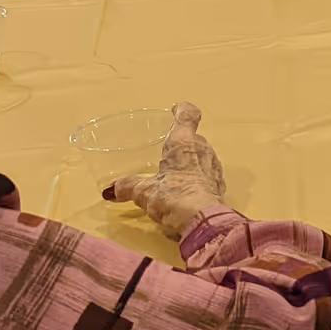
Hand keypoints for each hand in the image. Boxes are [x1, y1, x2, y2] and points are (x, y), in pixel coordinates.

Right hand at [105, 101, 228, 238]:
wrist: (203, 221)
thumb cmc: (173, 197)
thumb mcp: (144, 192)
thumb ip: (128, 187)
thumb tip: (110, 190)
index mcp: (183, 143)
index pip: (187, 116)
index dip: (182, 110)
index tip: (176, 108)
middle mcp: (202, 150)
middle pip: (195, 137)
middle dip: (184, 140)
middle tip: (170, 148)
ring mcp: (214, 167)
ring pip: (204, 155)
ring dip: (193, 158)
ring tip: (178, 169)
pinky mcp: (220, 185)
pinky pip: (209, 174)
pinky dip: (200, 176)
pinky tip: (189, 188)